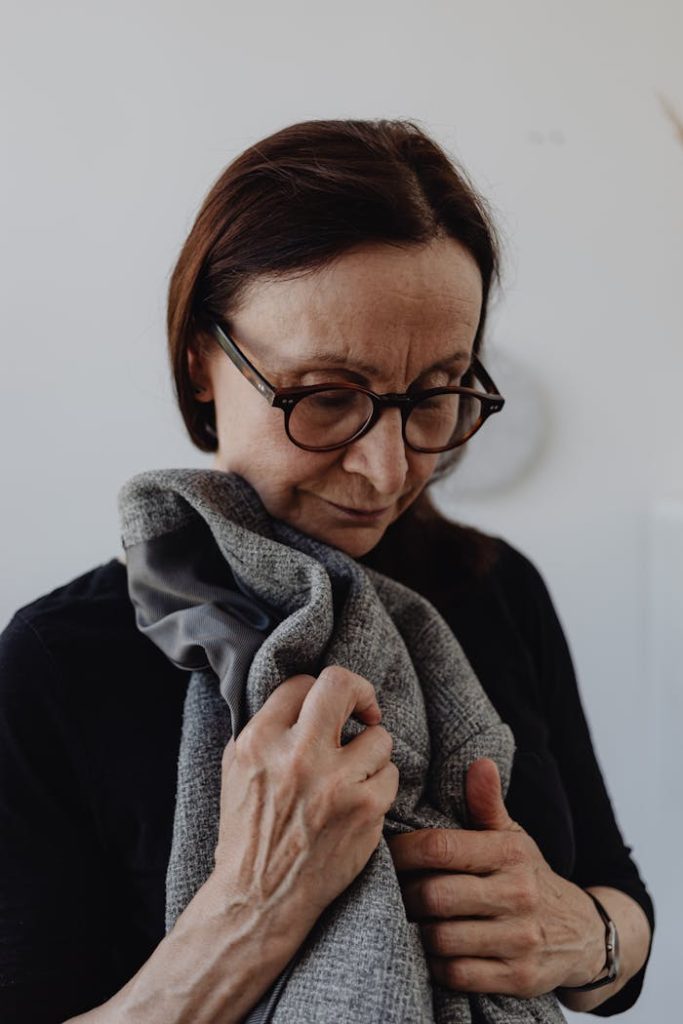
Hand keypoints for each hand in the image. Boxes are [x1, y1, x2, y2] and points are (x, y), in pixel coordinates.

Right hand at [212, 666, 399, 939]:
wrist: (260, 898)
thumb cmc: (249, 832)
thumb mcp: (236, 768)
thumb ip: (265, 727)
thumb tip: (301, 695)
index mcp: (259, 741)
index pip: (301, 684)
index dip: (317, 692)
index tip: (328, 708)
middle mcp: (297, 756)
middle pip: (342, 685)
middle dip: (360, 693)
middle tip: (363, 710)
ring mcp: (335, 783)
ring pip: (379, 736)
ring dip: (372, 752)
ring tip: (354, 774)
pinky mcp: (366, 810)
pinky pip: (391, 775)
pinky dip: (379, 786)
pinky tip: (359, 803)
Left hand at [387, 758, 605, 997]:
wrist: (582, 932)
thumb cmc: (529, 877)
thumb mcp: (513, 837)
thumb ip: (487, 803)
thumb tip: (479, 762)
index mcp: (509, 853)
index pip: (440, 848)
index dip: (403, 851)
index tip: (386, 853)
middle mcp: (518, 894)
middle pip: (434, 895)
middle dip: (405, 894)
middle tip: (393, 891)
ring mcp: (519, 939)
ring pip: (440, 938)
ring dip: (416, 931)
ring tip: (408, 919)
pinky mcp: (518, 978)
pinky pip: (456, 974)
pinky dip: (435, 964)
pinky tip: (430, 951)